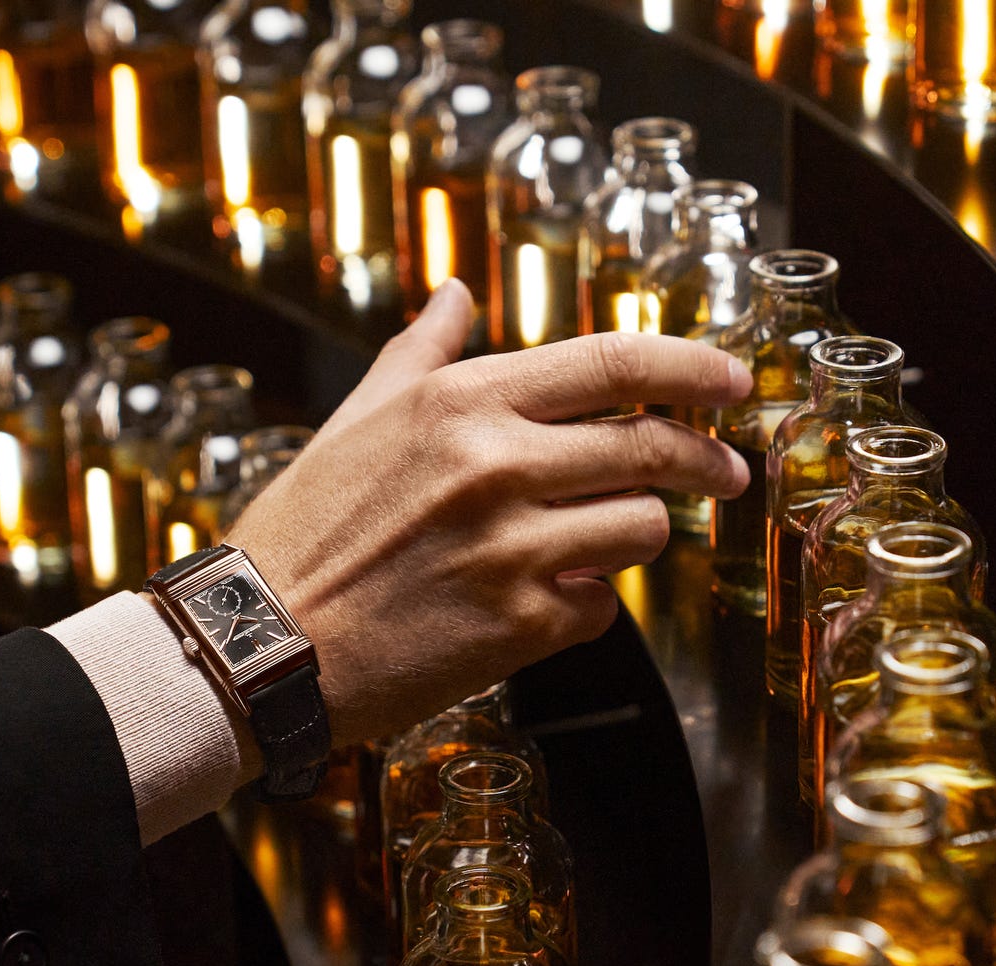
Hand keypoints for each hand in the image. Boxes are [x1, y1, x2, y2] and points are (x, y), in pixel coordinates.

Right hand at [228, 279, 751, 746]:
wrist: (261, 645)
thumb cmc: (304, 531)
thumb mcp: (357, 421)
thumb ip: (421, 353)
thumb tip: (455, 291)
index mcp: (463, 401)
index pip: (616, 362)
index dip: (694, 368)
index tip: (734, 381)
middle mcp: (497, 464)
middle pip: (654, 446)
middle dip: (708, 461)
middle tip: (727, 474)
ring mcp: (514, 548)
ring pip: (644, 528)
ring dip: (635, 536)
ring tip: (598, 545)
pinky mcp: (521, 626)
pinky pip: (603, 606)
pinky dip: (587, 604)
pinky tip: (542, 604)